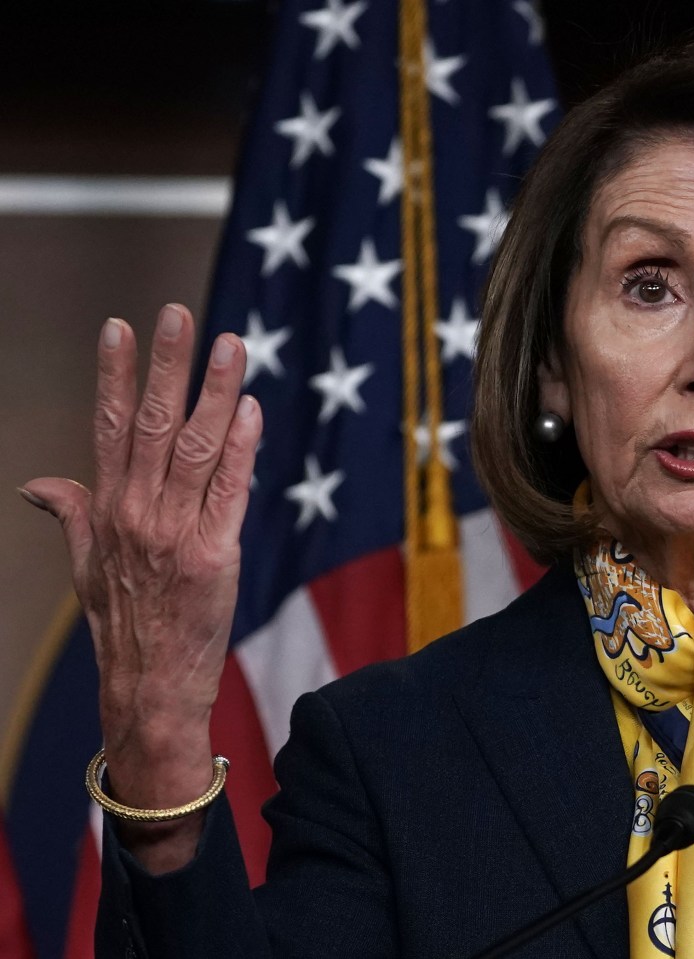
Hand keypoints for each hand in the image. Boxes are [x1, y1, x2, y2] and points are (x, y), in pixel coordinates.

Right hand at [21, 304, 259, 860]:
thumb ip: (74, 515)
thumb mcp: (88, 567)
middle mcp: (139, 513)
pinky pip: (231, 492)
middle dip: (167, 365)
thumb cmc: (125, 625)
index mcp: (109, 510)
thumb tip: (38, 483)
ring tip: (229, 345)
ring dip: (215, 392)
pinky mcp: (216, 555)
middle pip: (155, 425)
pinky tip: (251, 410)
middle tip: (178, 312)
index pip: (110, 427)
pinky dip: (242, 450)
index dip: (116, 375)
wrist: (149, 689)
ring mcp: (176, 532)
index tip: (119, 327)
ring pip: (198, 448)